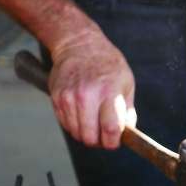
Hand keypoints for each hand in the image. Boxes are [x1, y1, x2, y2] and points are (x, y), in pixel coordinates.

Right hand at [48, 29, 136, 149]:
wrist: (79, 43)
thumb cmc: (107, 64)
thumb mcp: (127, 83)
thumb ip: (128, 111)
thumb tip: (129, 132)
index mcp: (109, 93)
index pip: (110, 129)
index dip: (113, 142)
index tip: (114, 142)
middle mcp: (87, 96)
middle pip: (90, 137)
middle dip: (99, 142)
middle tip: (104, 136)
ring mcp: (69, 97)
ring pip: (76, 133)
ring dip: (86, 135)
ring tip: (94, 124)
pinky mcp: (56, 98)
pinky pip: (65, 124)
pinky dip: (75, 126)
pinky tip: (82, 116)